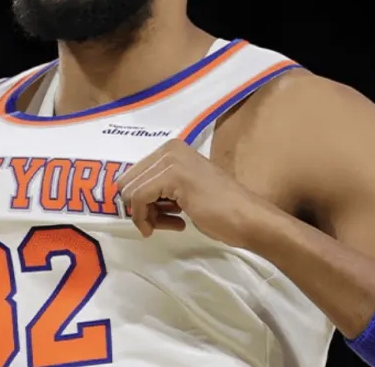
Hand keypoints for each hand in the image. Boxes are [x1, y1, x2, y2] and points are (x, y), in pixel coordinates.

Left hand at [117, 139, 250, 244]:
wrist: (247, 218)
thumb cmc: (220, 209)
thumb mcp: (181, 190)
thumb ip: (158, 187)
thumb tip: (128, 197)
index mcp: (171, 149)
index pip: (133, 175)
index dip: (138, 201)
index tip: (158, 215)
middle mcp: (168, 149)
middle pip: (127, 183)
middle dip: (140, 207)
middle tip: (163, 221)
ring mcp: (170, 160)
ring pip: (130, 192)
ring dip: (146, 215)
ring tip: (171, 223)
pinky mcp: (171, 176)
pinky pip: (138, 199)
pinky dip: (147, 219)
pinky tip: (177, 225)